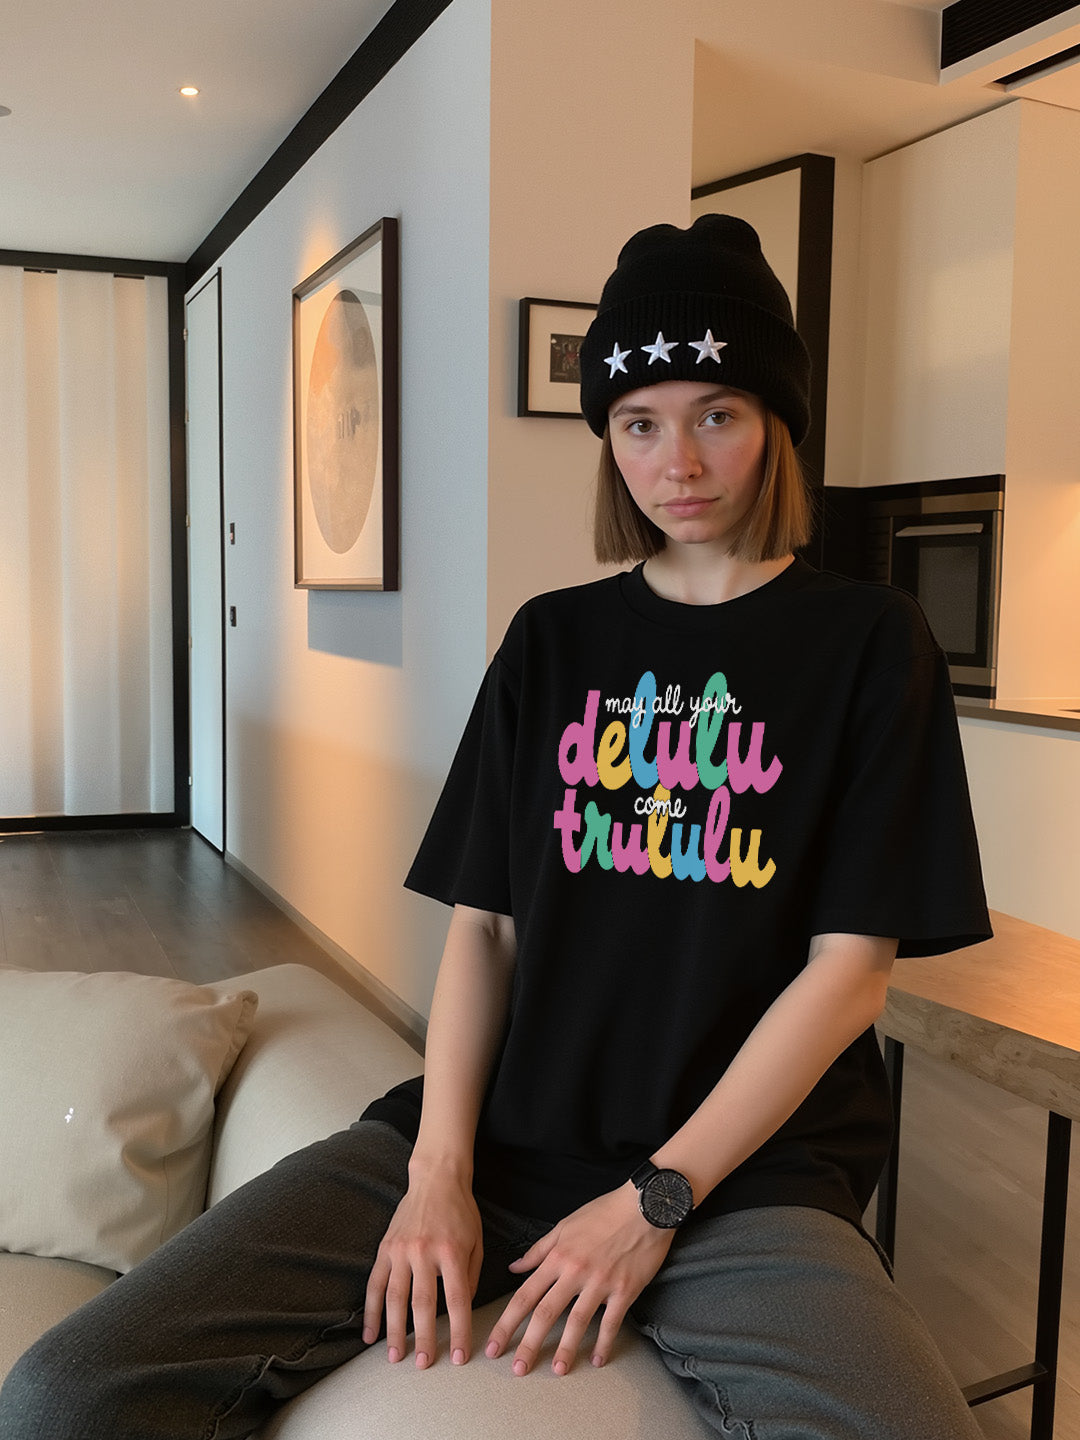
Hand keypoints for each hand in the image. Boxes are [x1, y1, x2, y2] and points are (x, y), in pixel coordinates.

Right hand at [362, 1161, 482, 1368]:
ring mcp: (400, 1250)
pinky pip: (375, 1284)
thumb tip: (462, 1308)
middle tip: (424, 1364)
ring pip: (395, 1297)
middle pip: (422, 1303)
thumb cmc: (460, 1212)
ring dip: (394, 1330)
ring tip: (394, 1357)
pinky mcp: (385, 1249)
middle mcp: (423, 1251)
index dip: (459, 1330)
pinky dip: (371, 1311)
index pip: (457, 1298)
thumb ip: (471, 1275)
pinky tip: (369, 1334)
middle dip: (424, 1337)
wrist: (436, 1178)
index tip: (460, 1356)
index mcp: (451, 1250)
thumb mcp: (476, 1241)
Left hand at [485, 1182, 674, 1375]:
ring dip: (565, 1349)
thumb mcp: (565, 1224)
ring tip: (557, 1370)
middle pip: (546, 1313)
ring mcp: (600, 1283)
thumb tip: (515, 1267)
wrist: (645, 1206)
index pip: (525, 1295)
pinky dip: (604, 1343)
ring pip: (577, 1322)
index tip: (495, 1344)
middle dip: (529, 1344)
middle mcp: (575, 1272)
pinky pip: (611, 1322)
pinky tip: (597, 1359)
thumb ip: (539, 1249)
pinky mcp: (625, 1290)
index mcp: (558, 1256)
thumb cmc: (605, 1212)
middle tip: (518, 1369)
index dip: (507, 1322)